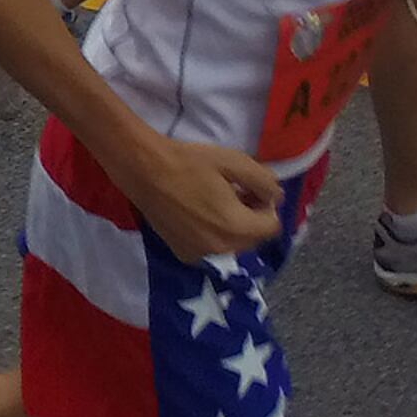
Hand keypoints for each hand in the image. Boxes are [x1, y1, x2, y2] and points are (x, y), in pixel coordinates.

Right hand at [122, 132, 283, 265]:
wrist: (142, 169)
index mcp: (237, 227)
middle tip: (231, 193)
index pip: (272, 226)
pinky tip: (196, 214)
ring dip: (231, 227)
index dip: (265, 205)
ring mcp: (200, 254)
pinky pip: (212, 248)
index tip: (247, 189)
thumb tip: (275, 198)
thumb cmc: (188, 162)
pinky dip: (212, 235)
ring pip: (232, 245)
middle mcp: (221, 248)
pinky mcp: (183, 253)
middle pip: (253, 238)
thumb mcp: (235, 162)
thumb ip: (265, 182)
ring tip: (212, 203)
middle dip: (250, 218)